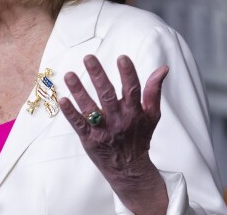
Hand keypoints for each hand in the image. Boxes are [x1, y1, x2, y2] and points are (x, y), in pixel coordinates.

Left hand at [59, 55, 168, 213]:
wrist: (130, 169)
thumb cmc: (139, 136)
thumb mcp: (152, 115)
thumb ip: (154, 91)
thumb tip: (163, 68)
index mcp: (134, 112)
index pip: (132, 90)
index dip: (128, 74)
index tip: (122, 58)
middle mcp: (119, 119)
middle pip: (107, 95)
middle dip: (98, 75)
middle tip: (88, 58)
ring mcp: (103, 130)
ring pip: (90, 108)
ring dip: (79, 91)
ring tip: (69, 75)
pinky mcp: (90, 138)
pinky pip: (79, 124)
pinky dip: (70, 113)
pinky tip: (63, 100)